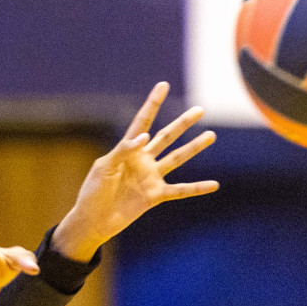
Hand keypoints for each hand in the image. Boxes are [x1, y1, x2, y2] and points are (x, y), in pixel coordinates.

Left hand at [52, 82, 217, 261]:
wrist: (92, 221)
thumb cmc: (92, 192)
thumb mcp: (103, 167)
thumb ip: (123, 151)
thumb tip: (144, 136)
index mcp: (126, 150)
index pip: (142, 121)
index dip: (153, 104)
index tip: (163, 85)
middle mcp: (142, 160)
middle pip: (166, 137)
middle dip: (182, 123)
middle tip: (200, 110)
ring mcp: (150, 177)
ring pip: (176, 158)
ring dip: (193, 148)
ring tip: (210, 135)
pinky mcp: (154, 196)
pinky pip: (180, 190)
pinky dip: (197, 188)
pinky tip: (214, 185)